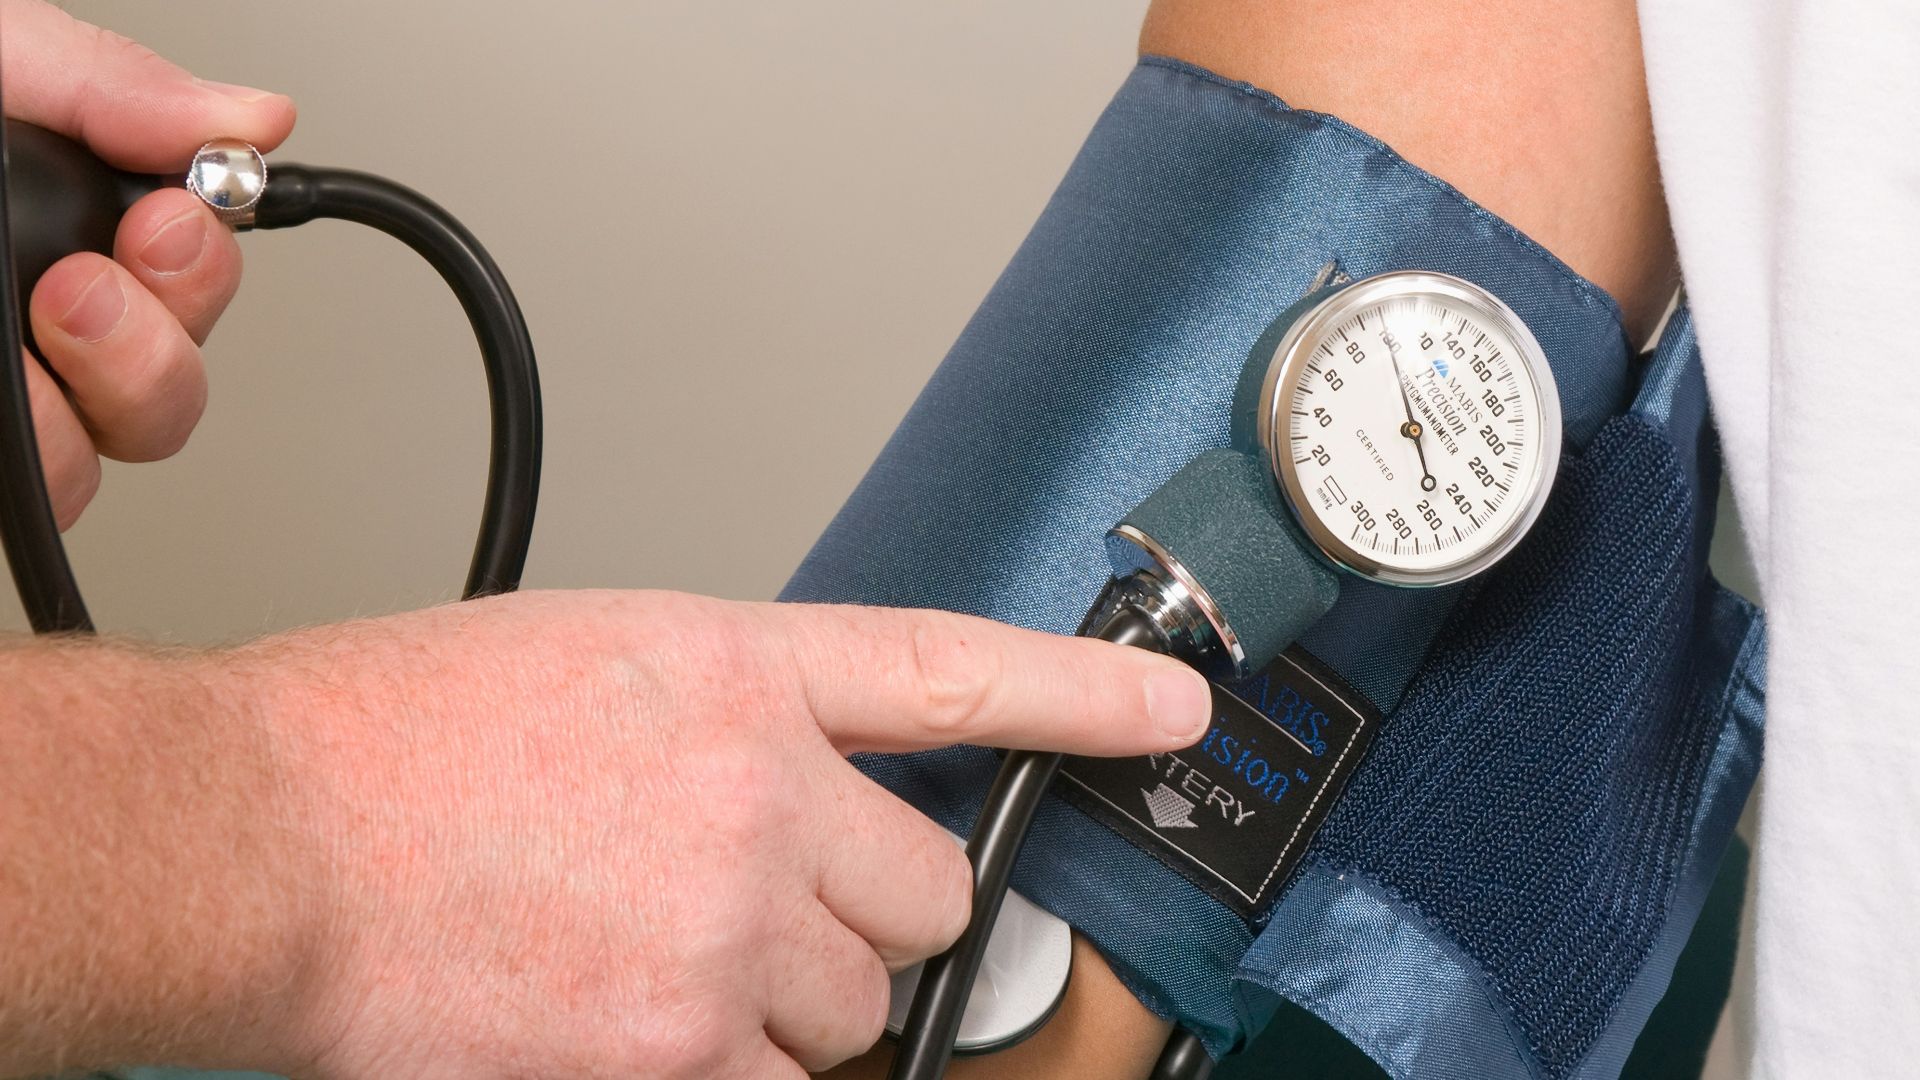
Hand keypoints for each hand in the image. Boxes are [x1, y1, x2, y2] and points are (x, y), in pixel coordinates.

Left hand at [2, 0, 294, 526]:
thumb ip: (114, 86)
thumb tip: (261, 119)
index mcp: (61, 235)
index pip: (190, 285)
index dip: (202, 268)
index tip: (164, 221)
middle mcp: (44, 332)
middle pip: (174, 397)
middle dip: (157, 344)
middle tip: (83, 285)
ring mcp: (15, 404)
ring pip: (120, 457)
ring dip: (101, 396)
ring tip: (34, 328)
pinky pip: (49, 500)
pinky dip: (41, 450)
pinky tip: (10, 383)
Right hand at [230, 590, 1210, 1078]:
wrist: (255, 840)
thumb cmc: (388, 739)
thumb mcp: (587, 659)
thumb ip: (725, 718)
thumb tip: (800, 790)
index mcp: (733, 670)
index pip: (952, 668)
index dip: (1085, 691)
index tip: (1173, 707)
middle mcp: (754, 796)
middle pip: (925, 895)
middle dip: (870, 913)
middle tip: (768, 904)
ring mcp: (723, 934)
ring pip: (858, 1010)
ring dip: (793, 1005)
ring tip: (665, 963)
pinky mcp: (673, 1056)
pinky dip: (735, 1073)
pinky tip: (644, 1025)